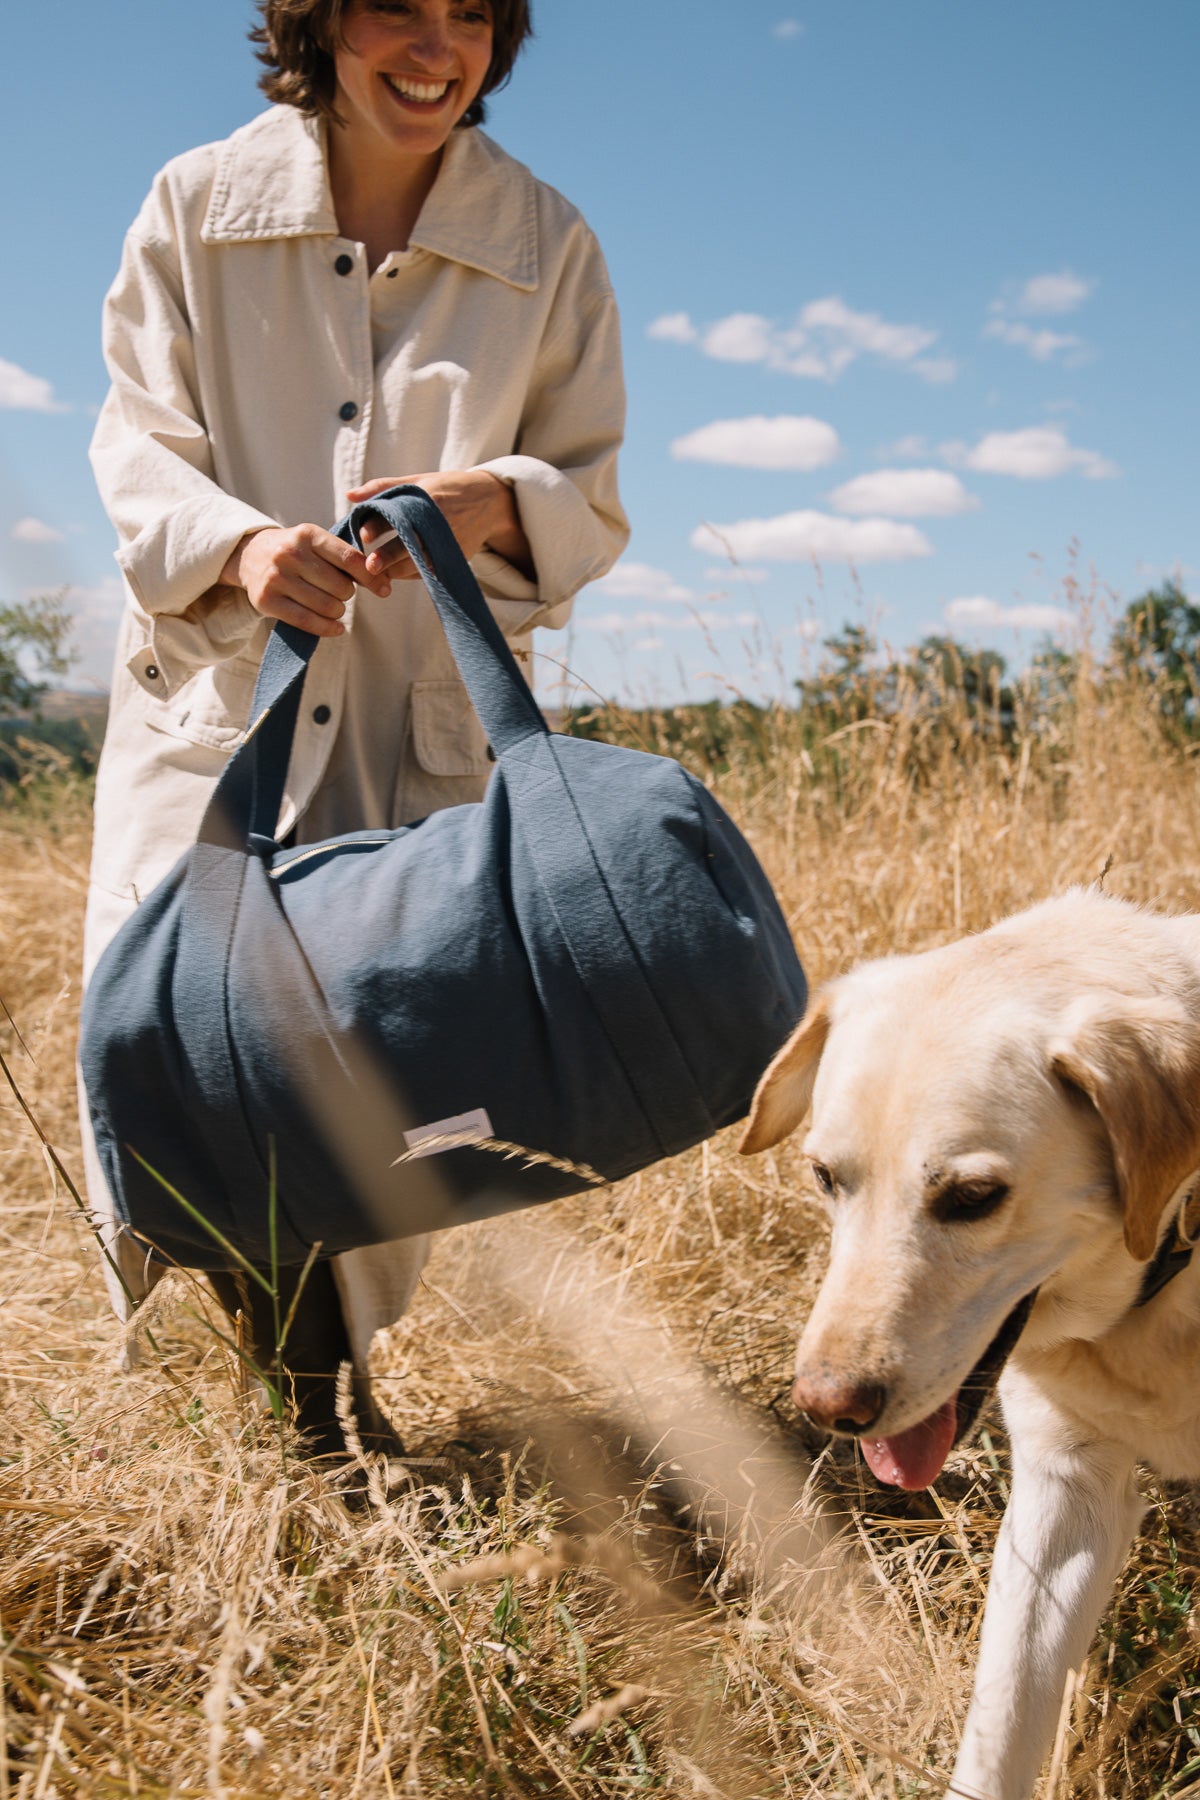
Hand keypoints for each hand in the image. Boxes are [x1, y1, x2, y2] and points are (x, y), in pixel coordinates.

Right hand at [220, 523, 390, 637]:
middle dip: (347, 595)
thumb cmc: (296, 552)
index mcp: (308, 534)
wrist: (250, 555)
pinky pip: (308, 622)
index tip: (385, 590)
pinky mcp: (266, 601)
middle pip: (341, 587)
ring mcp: (276, 577)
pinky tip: (336, 628)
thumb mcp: (316, 543)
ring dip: (337, 612)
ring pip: (327, 607)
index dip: (372, 578)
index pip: (350, 559)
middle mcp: (290, 553)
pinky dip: (328, 628)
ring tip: (332, 606)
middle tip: (339, 593)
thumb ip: (346, 557)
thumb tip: (383, 581)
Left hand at [344, 469, 533, 582]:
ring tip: (376, 573)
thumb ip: (382, 488)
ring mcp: (446, 544)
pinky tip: (396, 571)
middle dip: (386, 558)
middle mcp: (437, 524)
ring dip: (394, 571)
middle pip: (407, 546)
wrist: (489, 502)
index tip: (362, 536)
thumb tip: (349, 497)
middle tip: (368, 567)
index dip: (376, 527)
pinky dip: (409, 574)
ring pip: (416, 565)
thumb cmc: (446, 488)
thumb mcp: (417, 481)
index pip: (396, 515)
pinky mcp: (453, 559)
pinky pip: (426, 573)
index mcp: (425, 501)